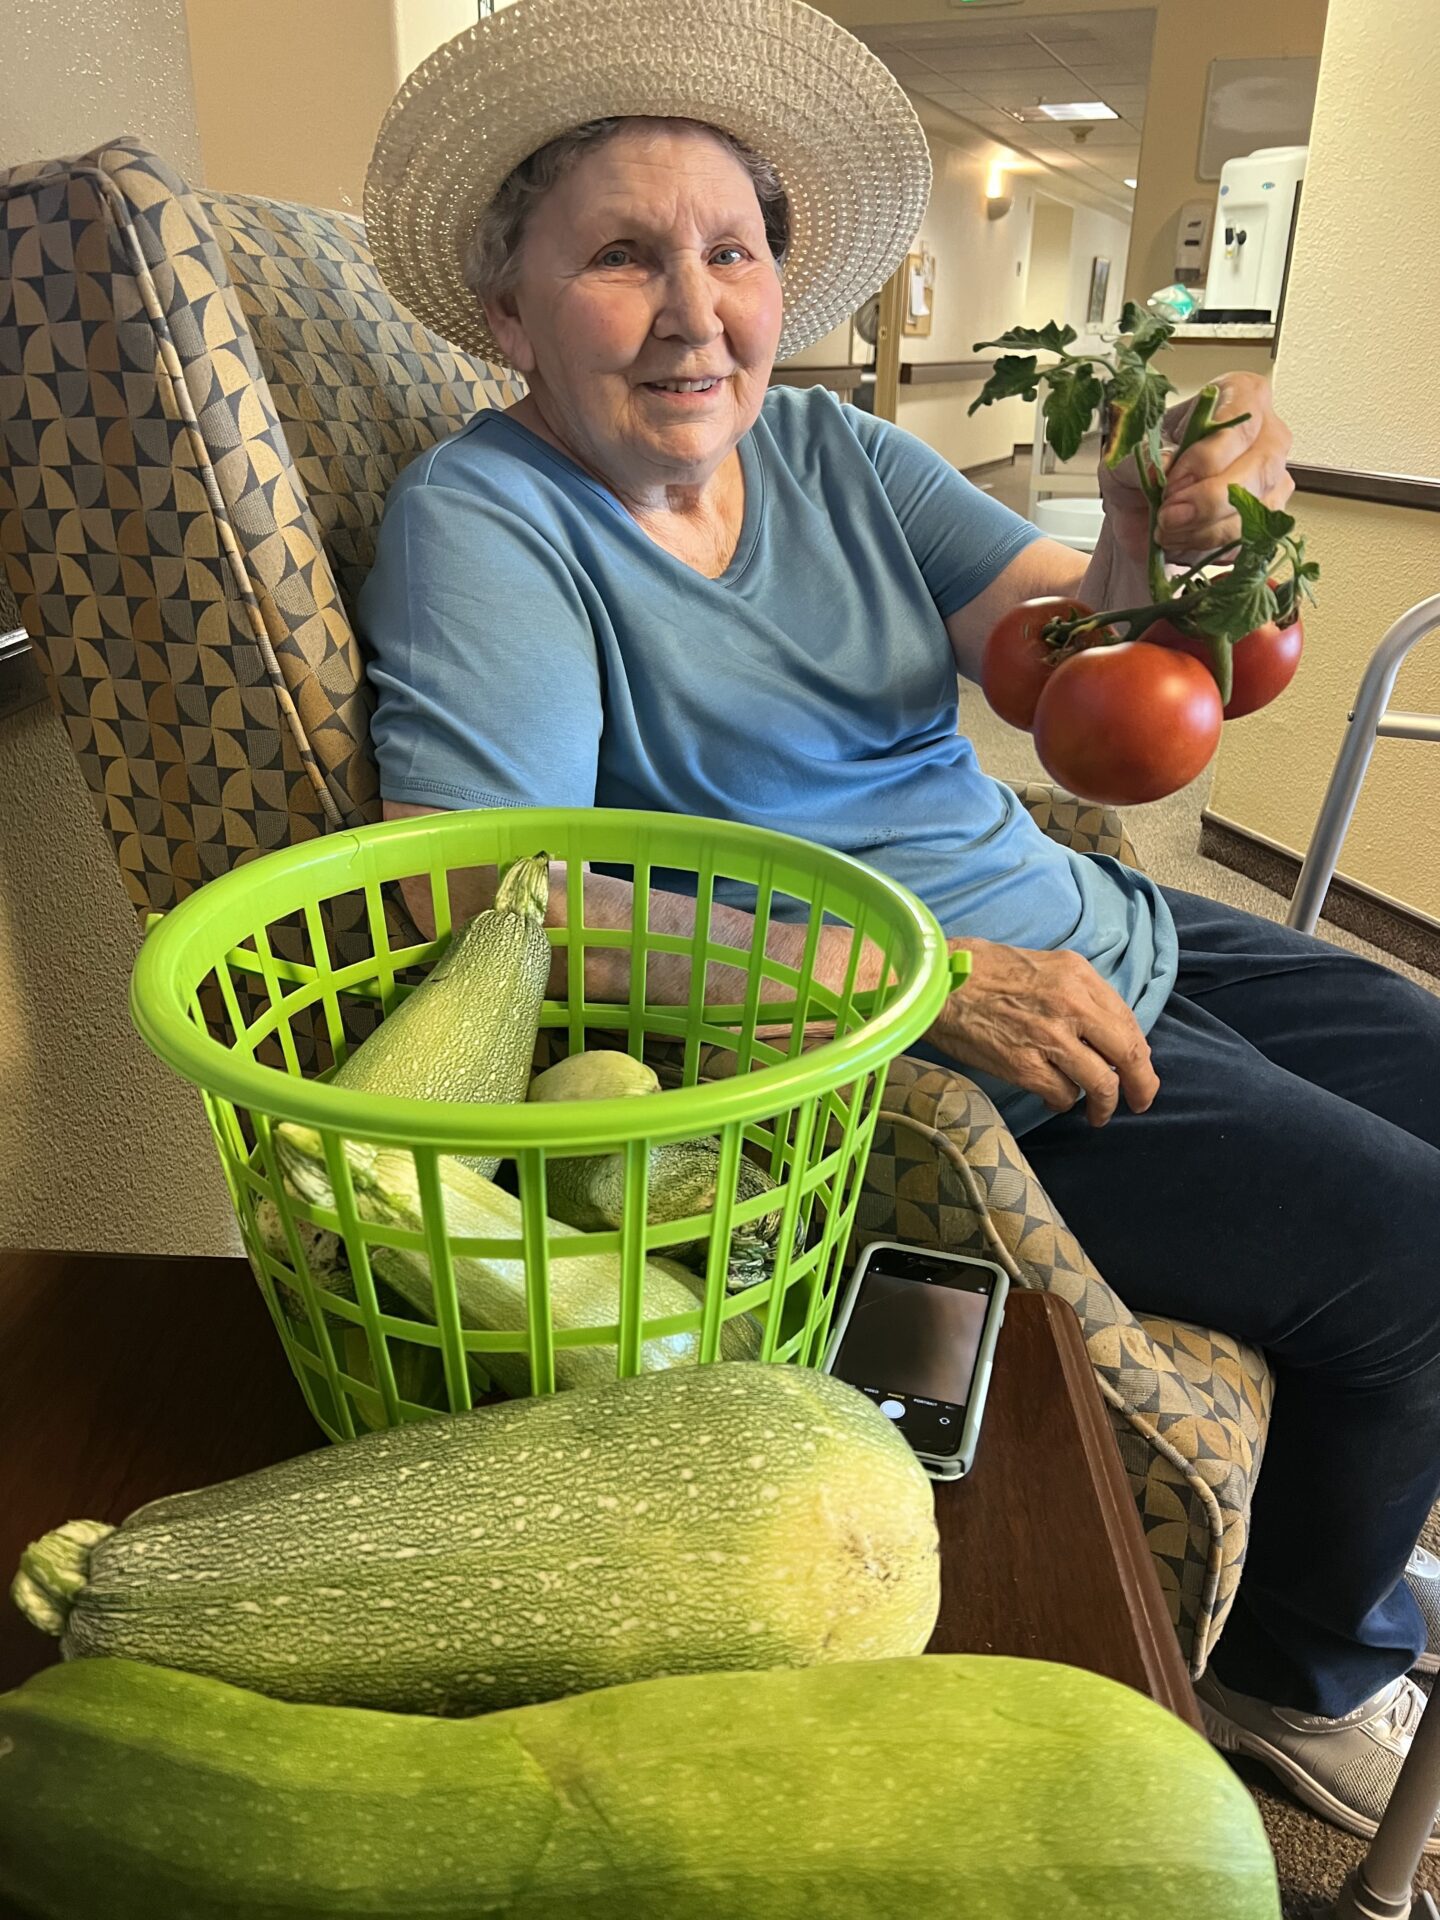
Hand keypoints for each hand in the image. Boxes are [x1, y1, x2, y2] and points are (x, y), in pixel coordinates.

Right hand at [929, 937, 1158, 1127]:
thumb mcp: (1044, 964)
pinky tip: (1054, 1099)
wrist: (936, 984)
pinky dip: (1063, 1102)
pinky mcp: (1024, 1066)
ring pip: (1101, 1083)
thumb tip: (1106, 1032)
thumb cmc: (982, 971)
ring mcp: (1048, 1038)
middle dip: (1142, 1085)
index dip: (1138, 1052)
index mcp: (1077, 975)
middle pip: (1127, 1054)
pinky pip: (1062, 1095)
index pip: (1128, 1021)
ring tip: (1096, 1114)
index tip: (1138, 1067)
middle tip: (1141, 1102)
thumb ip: (1078, 994)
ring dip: (1103, 1105)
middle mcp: (1071, 1005)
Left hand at [1096, 371, 1294, 574]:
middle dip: (1208, 499)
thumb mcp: (1123, 456)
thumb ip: (1140, 458)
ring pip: (1256, 509)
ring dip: (1204, 528)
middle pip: (1259, 468)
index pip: (1241, 421)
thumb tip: (1162, 467)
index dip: (1207, 457)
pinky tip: (1182, 539)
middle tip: (1167, 515)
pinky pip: (1249, 540)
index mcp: (1239, 396)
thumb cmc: (1140, 470)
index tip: (1171, 481)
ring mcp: (1273, 480)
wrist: (1137, 514)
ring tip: (1166, 528)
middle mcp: (1266, 435)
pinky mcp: (1267, 521)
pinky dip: (1209, 546)